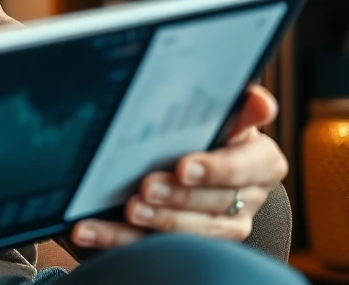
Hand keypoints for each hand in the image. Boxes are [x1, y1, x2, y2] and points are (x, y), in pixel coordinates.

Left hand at [72, 85, 287, 249]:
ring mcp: (218, 227)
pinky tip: (88, 230)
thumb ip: (238, 108)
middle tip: (146, 187)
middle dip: (178, 197)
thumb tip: (259, 99)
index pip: (245, 168)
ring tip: (128, 210)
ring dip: (155, 222)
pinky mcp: (184, 247)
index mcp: (260, 163)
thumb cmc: (207, 126)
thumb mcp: (220, 112)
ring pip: (190, 232)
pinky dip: (116, 238)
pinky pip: (150, 247)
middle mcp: (245, 199)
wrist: (191, 153)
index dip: (215, 170)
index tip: (183, 166)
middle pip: (214, 204)